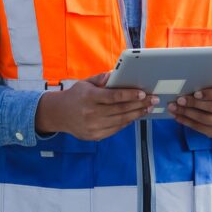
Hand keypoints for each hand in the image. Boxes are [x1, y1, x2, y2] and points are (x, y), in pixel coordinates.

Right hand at [36, 72, 157, 140]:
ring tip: (148, 108)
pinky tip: (135, 116)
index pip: (113, 97)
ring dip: (137, 114)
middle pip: (120, 110)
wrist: (59, 115)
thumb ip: (100, 78)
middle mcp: (92, 113)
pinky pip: (115, 129)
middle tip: (153, 100)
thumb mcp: (85, 82)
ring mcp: (93, 126)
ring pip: (120, 121)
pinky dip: (127, 122)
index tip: (143, 93)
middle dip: (140, 104)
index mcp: (90, 97)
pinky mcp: (95, 136)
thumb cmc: (76, 95)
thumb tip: (114, 74)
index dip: (130, 95)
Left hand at [168, 83, 211, 138]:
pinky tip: (178, 117)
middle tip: (179, 100)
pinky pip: (199, 128)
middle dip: (193, 104)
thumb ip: (208, 84)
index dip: (209, 94)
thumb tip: (189, 83)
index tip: (196, 93)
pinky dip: (187, 122)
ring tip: (174, 108)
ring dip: (187, 114)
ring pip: (204, 119)